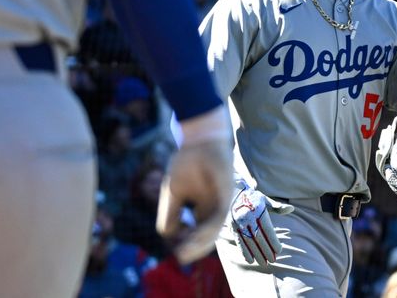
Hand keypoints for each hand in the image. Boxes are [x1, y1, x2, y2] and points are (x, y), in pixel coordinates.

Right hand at [156, 107, 234, 264]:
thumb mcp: (173, 193)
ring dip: (200, 243)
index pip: (198, 234)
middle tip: (182, 257)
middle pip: (207, 236)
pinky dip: (207, 229)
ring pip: (214, 230)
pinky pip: (218, 217)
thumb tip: (169, 237)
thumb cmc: (186, 162)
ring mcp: (221, 202)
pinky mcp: (227, 194)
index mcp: (203, 208)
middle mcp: (214, 208)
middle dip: (195, 249)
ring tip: (185, 252)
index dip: (187, 243)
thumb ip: (170, 214)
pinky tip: (195, 236)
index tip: (177, 249)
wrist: (200, 139)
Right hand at [230, 180, 293, 265]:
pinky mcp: (232, 228)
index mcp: (258, 209)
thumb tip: (291, 209)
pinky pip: (239, 241)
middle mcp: (248, 216)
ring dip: (256, 254)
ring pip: (248, 241)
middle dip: (266, 250)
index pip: (267, 228)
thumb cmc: (253, 199)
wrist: (232, 193)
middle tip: (273, 260)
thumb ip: (277, 207)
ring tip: (263, 263)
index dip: (273, 240)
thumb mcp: (265, 200)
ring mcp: (239, 222)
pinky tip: (250, 260)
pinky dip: (244, 252)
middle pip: (258, 237)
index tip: (279, 250)